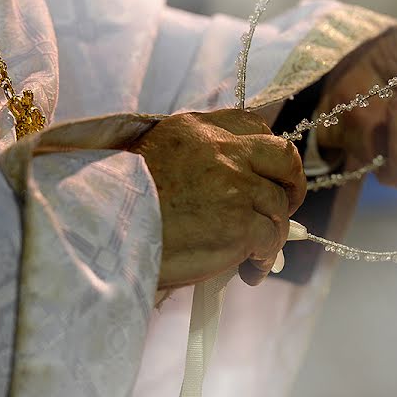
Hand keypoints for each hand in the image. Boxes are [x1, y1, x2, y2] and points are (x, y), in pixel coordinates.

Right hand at [130, 110, 305, 287]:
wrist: (103, 228)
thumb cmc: (119, 199)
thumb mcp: (152, 153)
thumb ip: (192, 155)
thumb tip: (225, 180)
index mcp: (198, 129)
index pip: (251, 124)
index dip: (265, 151)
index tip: (265, 172)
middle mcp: (223, 151)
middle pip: (282, 157)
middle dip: (292, 182)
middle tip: (286, 204)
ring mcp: (236, 187)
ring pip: (278, 206)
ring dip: (272, 232)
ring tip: (256, 254)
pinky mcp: (241, 225)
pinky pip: (269, 240)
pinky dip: (264, 259)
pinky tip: (250, 271)